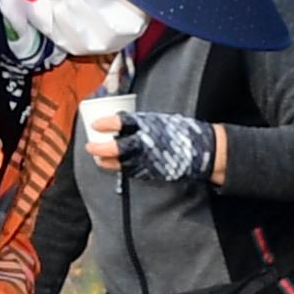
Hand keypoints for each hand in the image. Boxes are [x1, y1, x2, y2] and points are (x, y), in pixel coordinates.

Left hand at [98, 110, 214, 184]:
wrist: (202, 152)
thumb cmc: (182, 132)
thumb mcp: (161, 121)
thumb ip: (142, 123)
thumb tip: (124, 123)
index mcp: (148, 125)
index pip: (121, 123)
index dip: (106, 124)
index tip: (96, 124)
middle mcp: (145, 143)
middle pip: (116, 147)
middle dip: (100, 148)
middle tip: (90, 146)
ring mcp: (147, 160)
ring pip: (120, 163)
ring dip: (106, 161)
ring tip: (98, 159)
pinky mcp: (151, 173)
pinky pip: (131, 171)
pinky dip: (121, 168)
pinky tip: (115, 166)